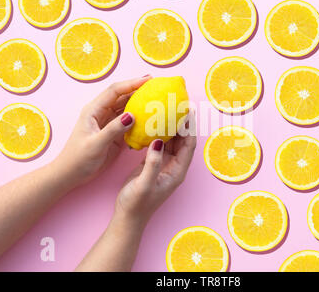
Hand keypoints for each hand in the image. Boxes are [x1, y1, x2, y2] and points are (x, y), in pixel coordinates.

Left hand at [51, 75, 150, 187]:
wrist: (71, 175)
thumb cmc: (78, 159)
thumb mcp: (96, 144)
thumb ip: (113, 129)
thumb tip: (132, 115)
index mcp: (94, 110)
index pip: (115, 91)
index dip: (132, 83)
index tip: (148, 80)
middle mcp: (102, 112)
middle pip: (122, 95)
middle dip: (139, 89)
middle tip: (157, 86)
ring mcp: (109, 122)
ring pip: (127, 107)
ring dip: (141, 103)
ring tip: (158, 99)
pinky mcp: (115, 132)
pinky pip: (129, 121)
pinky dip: (140, 118)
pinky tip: (152, 118)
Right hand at [114, 110, 196, 226]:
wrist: (128, 216)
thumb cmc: (137, 204)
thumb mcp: (144, 184)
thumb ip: (152, 163)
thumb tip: (159, 141)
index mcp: (177, 171)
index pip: (189, 144)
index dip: (190, 126)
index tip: (188, 109)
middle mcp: (174, 166)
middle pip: (183, 139)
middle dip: (183, 122)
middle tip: (179, 103)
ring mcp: (165, 164)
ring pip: (172, 140)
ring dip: (172, 125)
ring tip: (168, 107)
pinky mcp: (154, 163)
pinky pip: (160, 144)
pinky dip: (159, 132)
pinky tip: (154, 121)